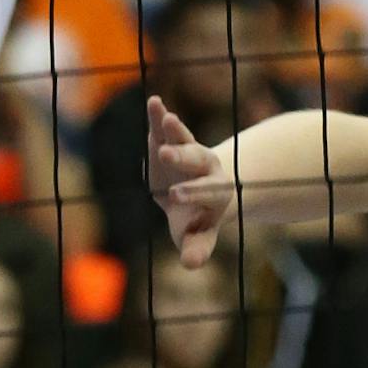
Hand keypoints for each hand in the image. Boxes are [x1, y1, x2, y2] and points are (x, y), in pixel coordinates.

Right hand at [147, 97, 235, 265]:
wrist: (201, 193)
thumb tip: (191, 265)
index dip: (193, 192)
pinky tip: (153, 102)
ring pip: (185, 138)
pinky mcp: (175, 140)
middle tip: (165, 155)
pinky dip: (159, 117)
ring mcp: (191, 151)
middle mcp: (206, 168)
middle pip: (196, 159)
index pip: (205, 191)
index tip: (176, 195)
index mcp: (214, 192)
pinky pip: (167, 128)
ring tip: (166, 117)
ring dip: (175, 130)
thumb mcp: (197, 237)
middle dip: (181, 157)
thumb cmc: (197, 220)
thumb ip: (197, 249)